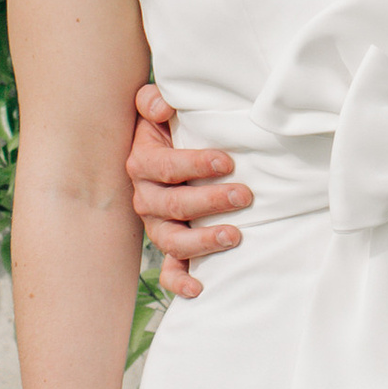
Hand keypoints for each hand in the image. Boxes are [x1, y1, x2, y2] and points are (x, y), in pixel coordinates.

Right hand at [126, 82, 249, 300]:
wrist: (165, 152)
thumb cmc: (169, 129)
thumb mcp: (157, 109)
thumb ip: (153, 101)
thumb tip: (163, 105)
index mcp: (142, 164)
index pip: (164, 167)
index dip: (194, 164)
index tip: (228, 161)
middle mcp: (145, 198)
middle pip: (172, 206)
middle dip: (210, 201)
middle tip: (245, 195)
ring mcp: (157, 226)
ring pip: (172, 240)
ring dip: (202, 241)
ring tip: (235, 236)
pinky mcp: (169, 248)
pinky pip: (169, 271)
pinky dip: (181, 283)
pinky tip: (200, 288)